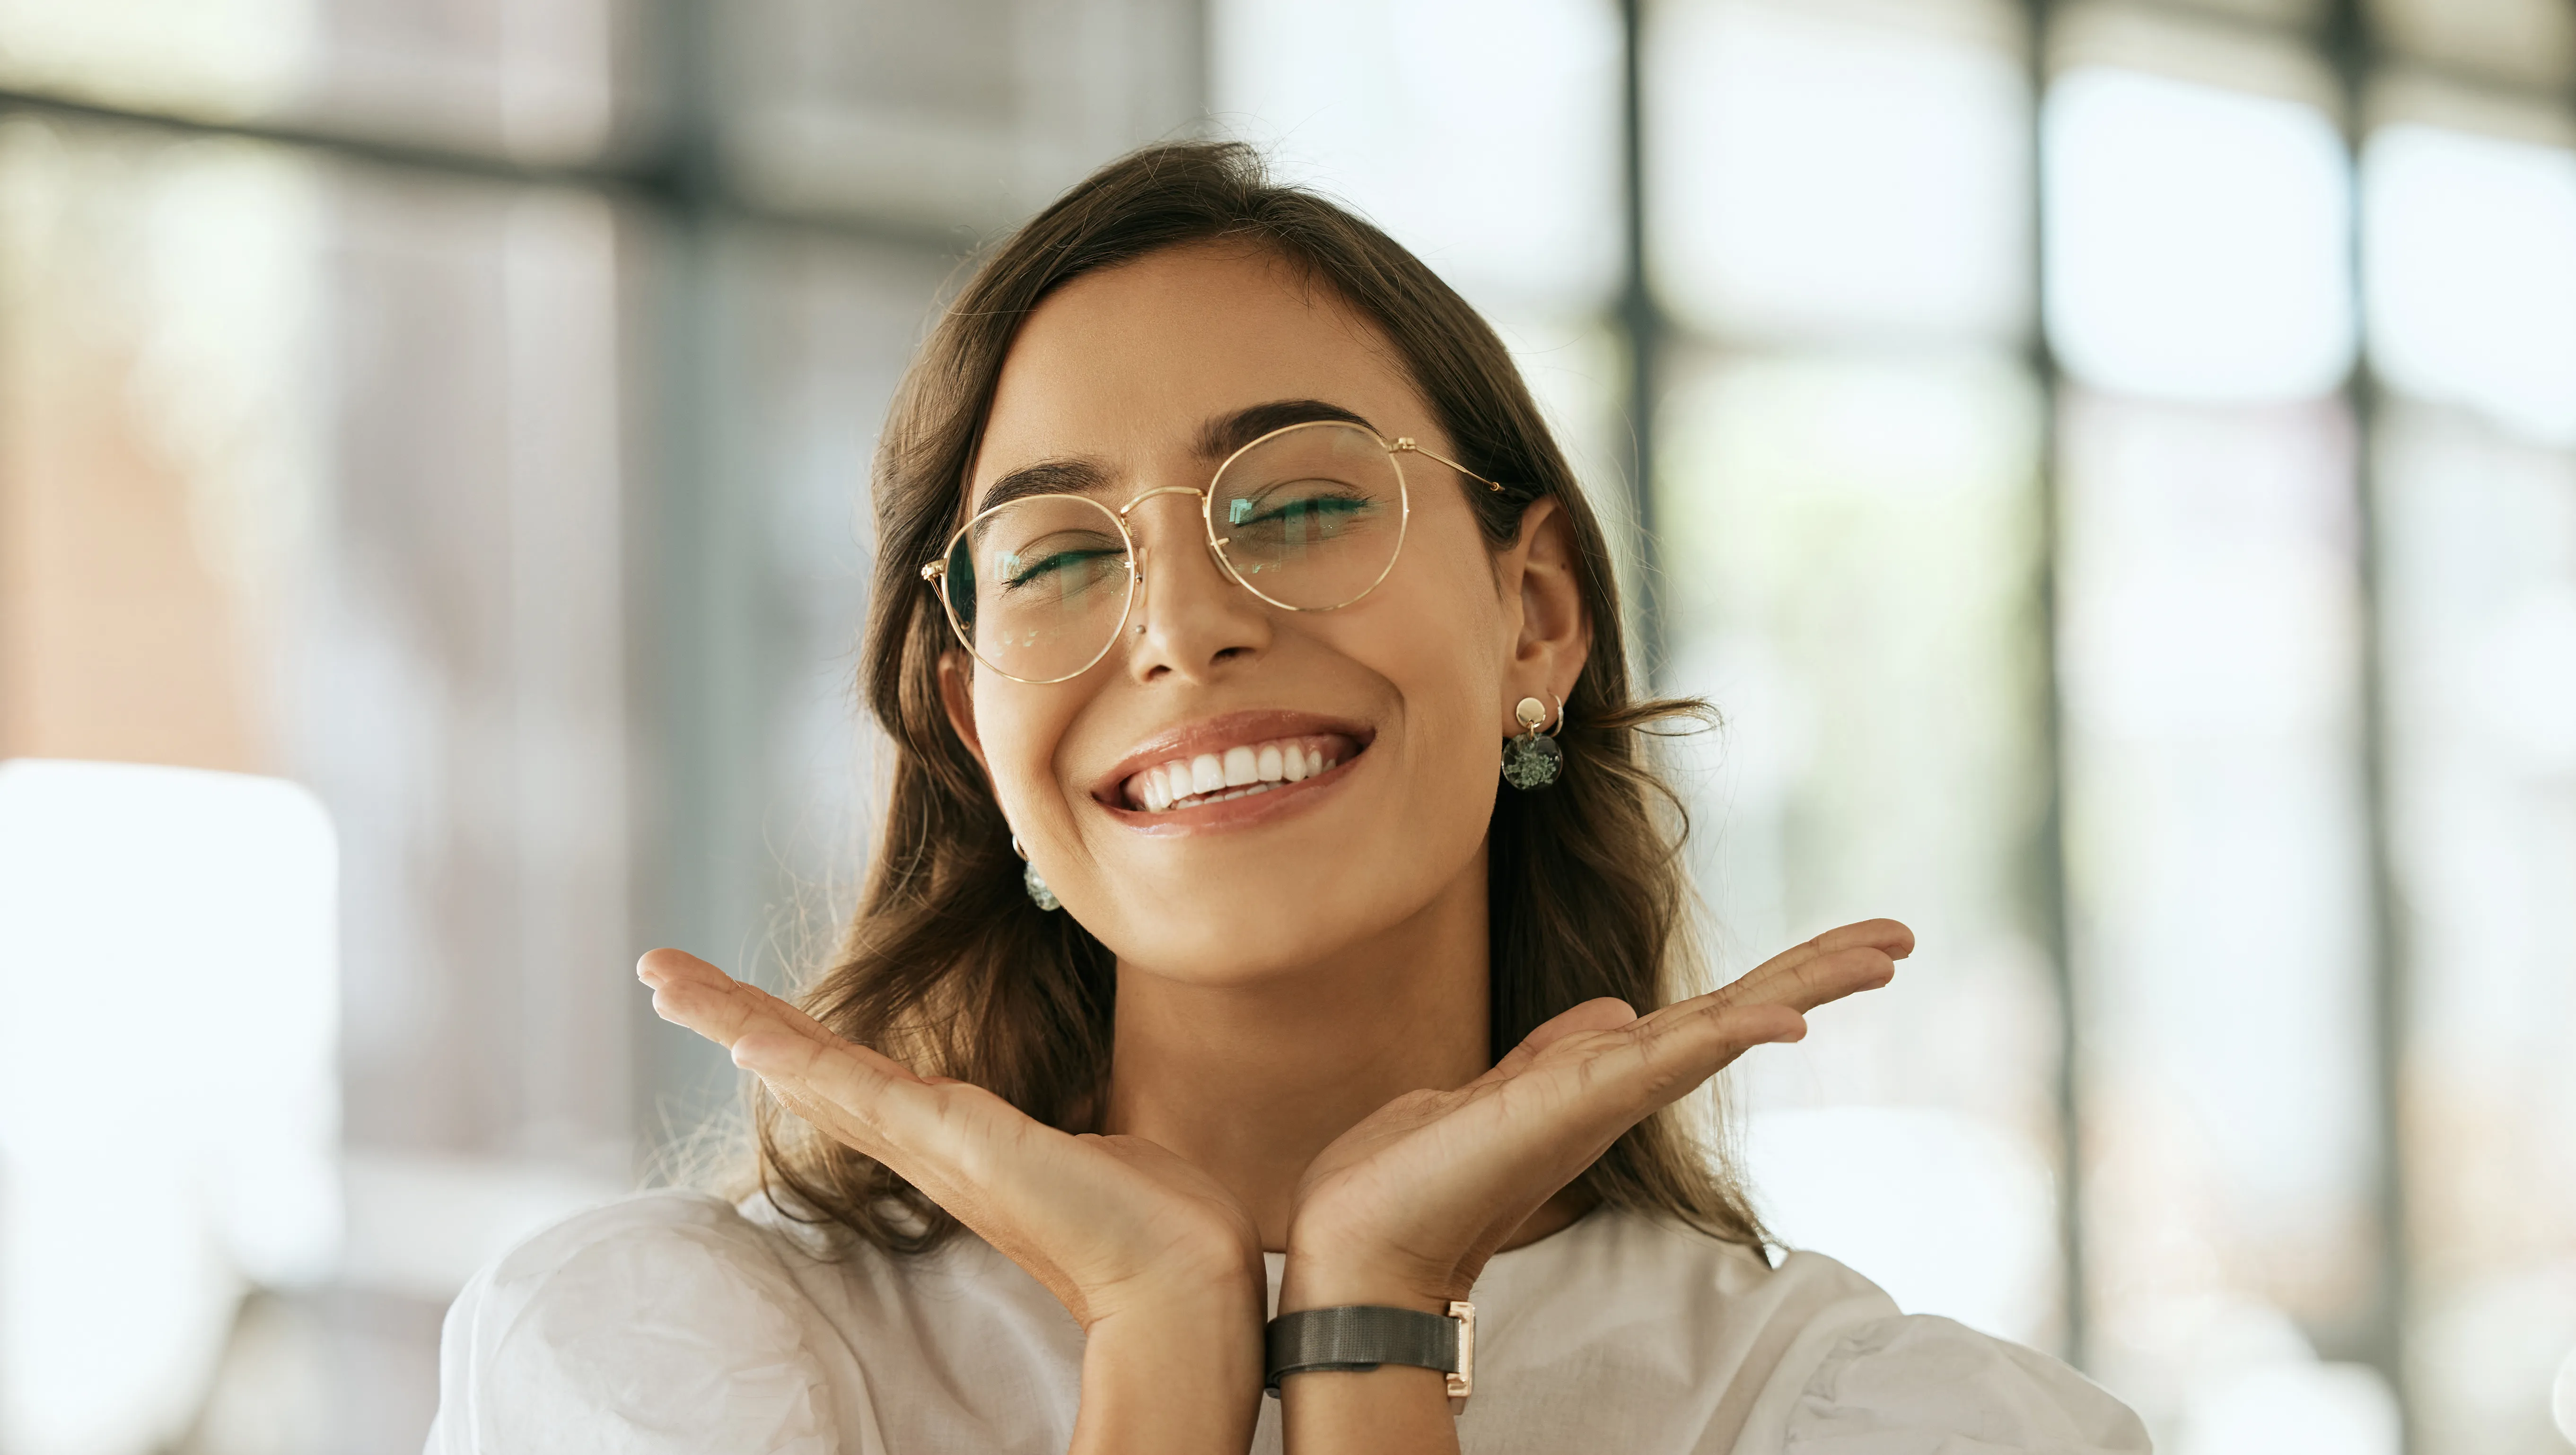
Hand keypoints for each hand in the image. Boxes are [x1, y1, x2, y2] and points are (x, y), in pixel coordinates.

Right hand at [637, 949, 1262, 1329]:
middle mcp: (924, 1141)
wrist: (1180, 1270)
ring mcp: (931, 1144)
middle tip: (657, 974)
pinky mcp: (955, 1143)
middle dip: (727, 1013)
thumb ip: (1064, 1135)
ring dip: (735, 1019)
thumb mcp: (1091, 1147)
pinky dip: (800, 1061)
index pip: (846, 1070)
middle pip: (802, 1063)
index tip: (731, 1005)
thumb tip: (1085, 1136)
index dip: (784, 1033)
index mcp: (951, 1136)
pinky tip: (747, 1035)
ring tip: (666, 979)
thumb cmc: (1148, 1217)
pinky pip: (859, 1091)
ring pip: (811, 1068)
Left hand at [1281, 919, 1912, 1310]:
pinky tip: (1788, 1018)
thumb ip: (1558, 1050)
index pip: (1711, 1013)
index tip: (1849, 946)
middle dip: (1820, 972)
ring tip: (1882, 952)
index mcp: (1606, 1075)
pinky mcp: (1581, 1101)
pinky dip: (1733, 1035)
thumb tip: (1614, 1010)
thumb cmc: (1418, 1171)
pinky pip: (1672, 1057)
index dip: (1780, 979)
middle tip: (1901, 937)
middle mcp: (1622, 1085)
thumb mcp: (1499, 1087)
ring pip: (1726, 1025)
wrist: (1362, 1234)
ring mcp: (1608, 1094)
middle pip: (1741, 1014)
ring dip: (1806, 985)